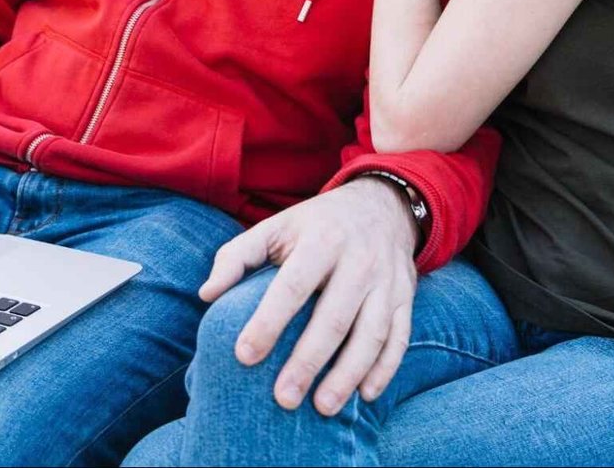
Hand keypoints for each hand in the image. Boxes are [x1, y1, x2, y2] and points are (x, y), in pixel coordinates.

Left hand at [199, 178, 418, 415]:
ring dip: (348, 374)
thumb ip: (237, 256)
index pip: (293, 286)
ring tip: (322, 408)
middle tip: (283, 399)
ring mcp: (387, 280)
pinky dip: (385, 369)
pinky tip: (365, 396)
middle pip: (334, 317)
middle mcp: (359, 260)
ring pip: (372, 333)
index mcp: (322, 240)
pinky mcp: (406, 297)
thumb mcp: (275, 227)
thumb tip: (206, 295)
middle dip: (308, 361)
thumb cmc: (316, 226)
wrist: (381, 205)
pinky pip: (399, 337)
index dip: (268, 322)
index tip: (244, 356)